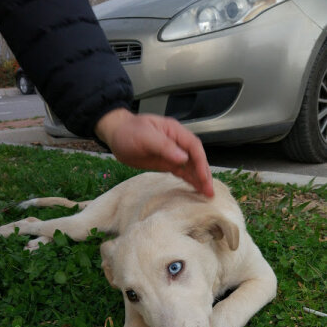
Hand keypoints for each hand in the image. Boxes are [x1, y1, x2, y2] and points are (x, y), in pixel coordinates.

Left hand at [94, 108, 213, 196]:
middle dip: (204, 174)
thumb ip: (164, 146)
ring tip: (207, 194)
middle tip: (210, 191)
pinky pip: (182, 172)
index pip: (194, 147)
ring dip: (199, 179)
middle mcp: (177, 142)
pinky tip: (196, 189)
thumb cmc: (128, 131)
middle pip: (196, 158)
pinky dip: (190, 180)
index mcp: (174, 132)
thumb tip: (183, 158)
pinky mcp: (166, 163)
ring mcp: (172, 153)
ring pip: (191, 167)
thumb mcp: (145, 136)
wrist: (116, 135)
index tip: (203, 178)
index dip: (200, 163)